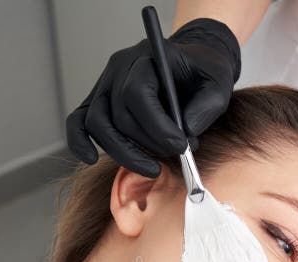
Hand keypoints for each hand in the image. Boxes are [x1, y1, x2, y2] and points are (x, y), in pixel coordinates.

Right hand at [65, 18, 240, 176]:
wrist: (193, 64)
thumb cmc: (204, 72)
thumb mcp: (219, 84)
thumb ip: (207, 106)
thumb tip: (186, 131)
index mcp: (147, 57)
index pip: (137, 94)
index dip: (158, 126)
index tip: (181, 147)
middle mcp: (119, 69)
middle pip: (119, 114)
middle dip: (147, 145)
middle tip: (176, 158)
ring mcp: (105, 85)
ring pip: (98, 124)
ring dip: (124, 152)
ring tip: (153, 168)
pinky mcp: (99, 102)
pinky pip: (78, 121)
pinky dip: (79, 141)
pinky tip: (90, 159)